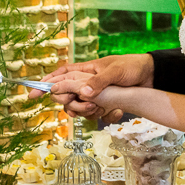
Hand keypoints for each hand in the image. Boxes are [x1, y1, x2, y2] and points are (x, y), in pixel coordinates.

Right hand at [30, 54, 153, 119]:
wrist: (152, 77)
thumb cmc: (132, 67)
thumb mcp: (115, 71)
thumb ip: (99, 82)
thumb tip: (83, 93)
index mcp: (85, 70)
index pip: (59, 75)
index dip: (44, 84)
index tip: (32, 95)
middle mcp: (87, 84)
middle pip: (65, 97)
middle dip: (71, 104)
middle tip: (86, 105)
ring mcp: (96, 96)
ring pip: (79, 109)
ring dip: (87, 112)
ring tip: (102, 109)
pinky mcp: (105, 105)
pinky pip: (95, 116)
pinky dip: (103, 116)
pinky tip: (116, 112)